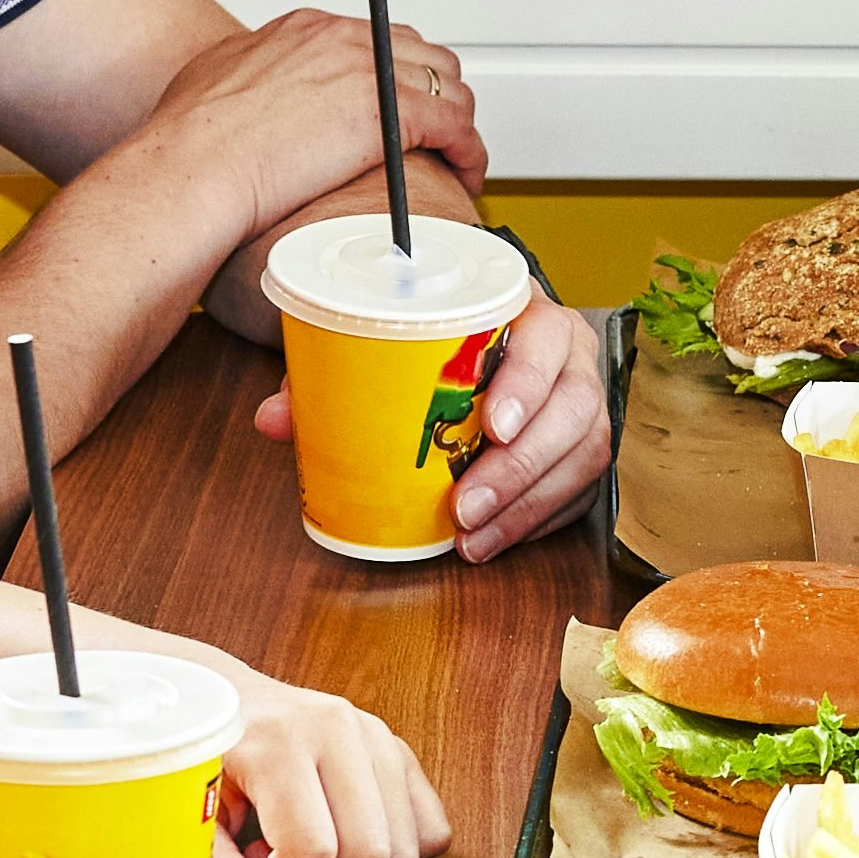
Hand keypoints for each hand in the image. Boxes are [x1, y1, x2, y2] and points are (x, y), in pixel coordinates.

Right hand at [144, 6, 494, 259]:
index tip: (397, 105)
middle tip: (436, 133)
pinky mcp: (390, 112)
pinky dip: (468, 149)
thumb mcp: (215, 83)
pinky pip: (455, 125)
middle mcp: (344, 38)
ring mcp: (370, 70)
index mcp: (306, 30)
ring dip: (458, 122)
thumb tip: (247, 95)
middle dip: (435, 93)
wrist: (191, 166)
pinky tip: (464, 173)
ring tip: (456, 157)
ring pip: (448, 85)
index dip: (395, 75)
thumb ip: (245, 78)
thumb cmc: (189, 142)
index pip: (376, 37)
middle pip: (421, 54)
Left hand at [207, 672, 448, 857]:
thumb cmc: (204, 759)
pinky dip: (396, 852)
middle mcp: (337, 730)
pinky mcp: (398, 749)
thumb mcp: (190, 812)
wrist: (222, 697)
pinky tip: (346, 839)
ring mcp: (376, 736)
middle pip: (368, 853)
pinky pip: (432, 829)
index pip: (311, 851)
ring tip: (311, 850)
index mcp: (279, 743)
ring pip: (406, 849)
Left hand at [245, 285, 613, 553]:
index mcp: (532, 317)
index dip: (527, 385)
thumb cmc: (441, 344)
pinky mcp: (584, 449)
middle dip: (519, 468)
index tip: (492, 427)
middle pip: (572, 412)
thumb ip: (336, 375)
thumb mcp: (393, 345)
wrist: (490, 340)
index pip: (548, 342)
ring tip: (475, 538)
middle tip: (465, 508)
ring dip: (528, 504)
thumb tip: (272, 419)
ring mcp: (586, 405)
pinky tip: (497, 540)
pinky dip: (539, 521)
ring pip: (583, 456)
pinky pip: (580, 490)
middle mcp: (572, 361)